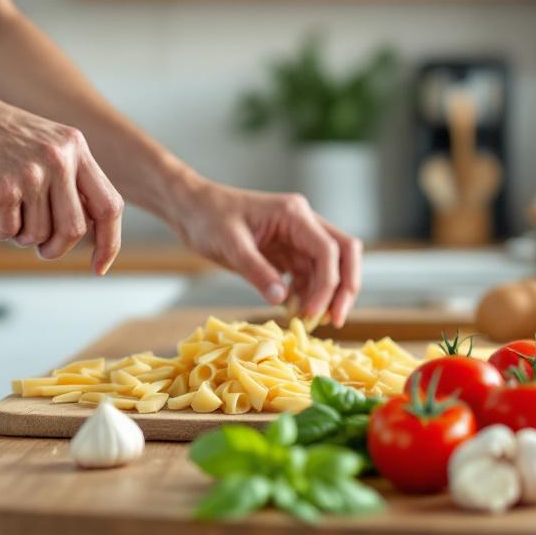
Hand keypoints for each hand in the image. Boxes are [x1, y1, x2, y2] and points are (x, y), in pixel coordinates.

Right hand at [0, 88, 123, 273]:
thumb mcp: (45, 144)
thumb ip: (69, 178)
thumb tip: (88, 231)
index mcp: (75, 147)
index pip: (109, 205)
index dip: (109, 242)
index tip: (99, 268)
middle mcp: (59, 159)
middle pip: (75, 230)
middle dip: (55, 248)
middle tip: (39, 247)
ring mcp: (31, 173)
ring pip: (39, 235)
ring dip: (19, 235)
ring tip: (4, 212)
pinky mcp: (2, 188)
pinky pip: (9, 232)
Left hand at [170, 180, 361, 325]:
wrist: (191, 210)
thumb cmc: (208, 219)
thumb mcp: (230, 246)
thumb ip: (257, 271)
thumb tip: (282, 300)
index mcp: (293, 214)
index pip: (328, 249)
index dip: (329, 283)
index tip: (313, 313)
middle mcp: (302, 224)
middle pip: (342, 255)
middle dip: (344, 288)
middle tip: (335, 320)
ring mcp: (295, 238)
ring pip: (326, 269)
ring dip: (324, 296)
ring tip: (308, 323)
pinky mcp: (285, 252)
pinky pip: (306, 276)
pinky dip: (305, 295)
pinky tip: (293, 313)